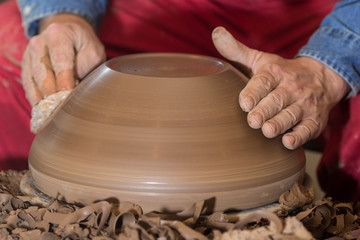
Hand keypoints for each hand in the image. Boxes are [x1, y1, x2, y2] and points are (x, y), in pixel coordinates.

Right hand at [22, 14, 105, 105]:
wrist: (69, 34)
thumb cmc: (84, 45)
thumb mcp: (93, 51)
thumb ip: (85, 65)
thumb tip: (75, 85)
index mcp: (58, 34)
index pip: (60, 59)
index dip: (63, 78)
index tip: (67, 92)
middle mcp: (39, 42)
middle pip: (42, 70)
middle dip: (50, 90)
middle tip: (58, 107)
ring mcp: (29, 53)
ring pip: (32, 78)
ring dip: (40, 96)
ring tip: (49, 112)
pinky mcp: (26, 65)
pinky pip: (27, 83)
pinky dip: (34, 96)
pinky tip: (41, 108)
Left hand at [212, 27, 348, 149]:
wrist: (323, 77)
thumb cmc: (283, 72)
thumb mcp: (261, 59)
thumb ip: (237, 51)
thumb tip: (216, 34)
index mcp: (275, 72)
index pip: (264, 82)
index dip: (253, 93)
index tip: (245, 103)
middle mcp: (291, 88)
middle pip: (276, 101)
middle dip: (264, 112)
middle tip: (253, 121)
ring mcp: (304, 104)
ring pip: (291, 115)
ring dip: (279, 124)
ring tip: (267, 131)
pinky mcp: (314, 120)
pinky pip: (307, 129)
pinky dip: (299, 136)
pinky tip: (288, 142)